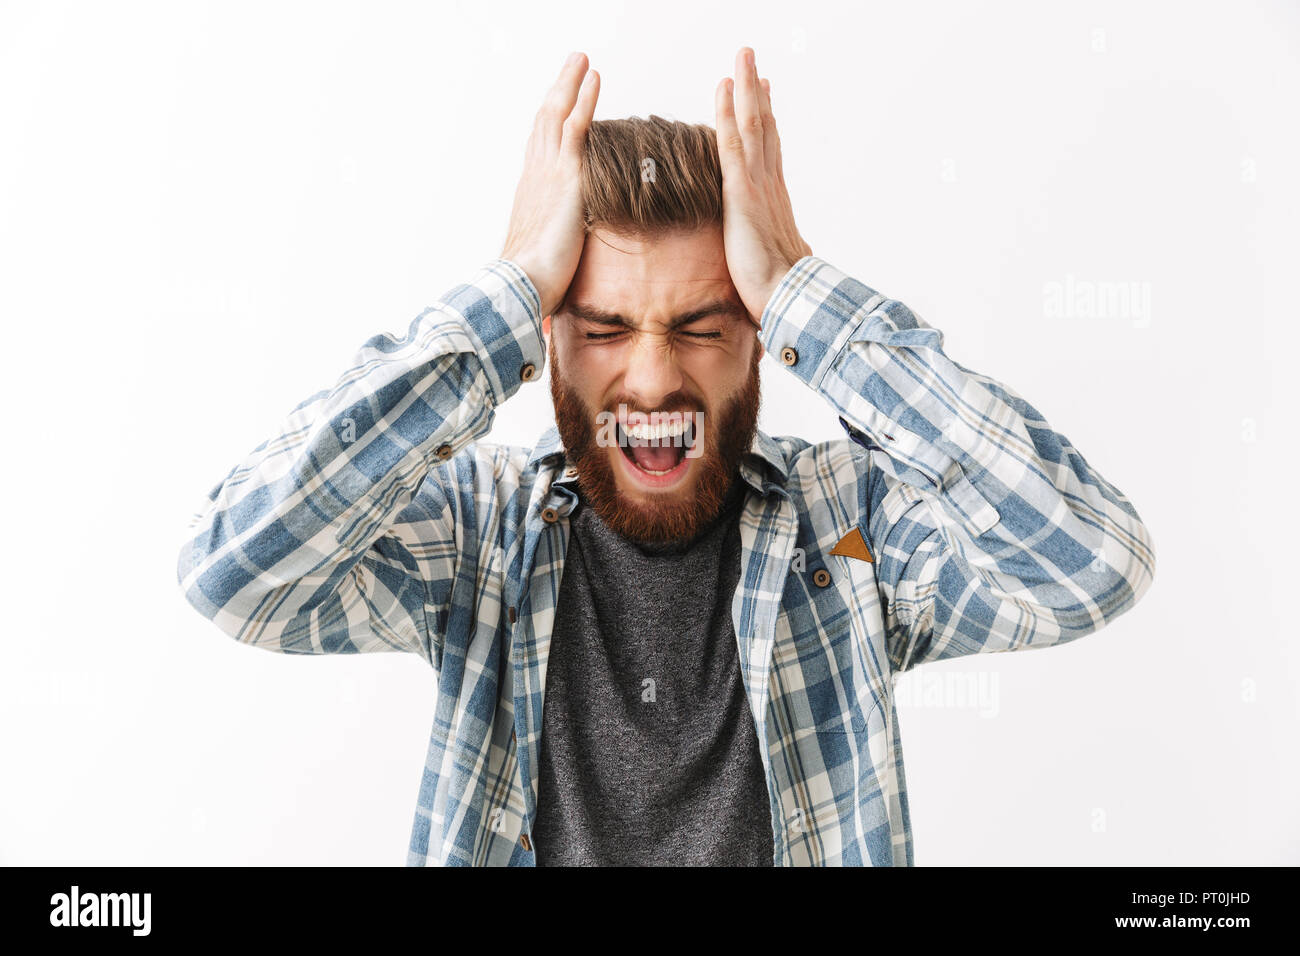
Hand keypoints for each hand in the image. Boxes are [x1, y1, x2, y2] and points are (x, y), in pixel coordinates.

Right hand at [500, 52, 600, 319]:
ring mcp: (548, 173)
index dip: (549, 126)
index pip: (539, 151)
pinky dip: (584, 99)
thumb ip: (557, 255)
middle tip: (571, 68)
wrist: (522, 286)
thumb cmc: (530, 286)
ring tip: (582, 61)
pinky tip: (594, 79)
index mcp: (530, 196)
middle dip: (558, 93)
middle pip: (544, 122)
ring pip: (557, 115)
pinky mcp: (566, 176)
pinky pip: (575, 125)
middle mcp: (534, 177)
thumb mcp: (545, 263)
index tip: (557, 108)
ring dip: (570, 84)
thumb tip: (562, 276)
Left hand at [714, 47, 812, 325]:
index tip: (764, 96)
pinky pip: (733, 143)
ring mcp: (759, 185)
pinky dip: (729, 112)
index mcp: (775, 201)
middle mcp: (770, 185)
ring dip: (746, 88)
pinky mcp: (743, 192)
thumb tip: (790, 258)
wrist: (787, 300)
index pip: (769, 152)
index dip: (767, 121)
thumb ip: (777, 252)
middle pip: (764, 128)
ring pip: (752, 124)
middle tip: (752, 62)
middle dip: (757, 93)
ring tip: (742, 56)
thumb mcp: (777, 264)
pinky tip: (724, 88)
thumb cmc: (782, 292)